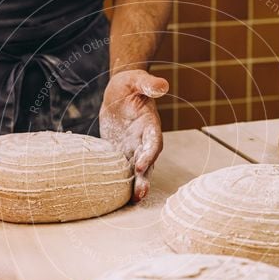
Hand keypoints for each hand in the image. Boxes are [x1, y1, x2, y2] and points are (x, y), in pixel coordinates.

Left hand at [99, 70, 167, 201]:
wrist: (120, 92)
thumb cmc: (129, 84)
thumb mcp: (136, 80)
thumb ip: (148, 84)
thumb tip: (162, 85)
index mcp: (150, 124)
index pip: (153, 142)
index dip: (149, 155)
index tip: (141, 166)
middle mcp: (145, 140)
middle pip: (148, 162)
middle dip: (145, 178)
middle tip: (140, 193)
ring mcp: (134, 147)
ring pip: (137, 169)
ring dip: (136, 184)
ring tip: (133, 200)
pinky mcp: (122, 151)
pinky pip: (123, 168)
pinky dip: (122, 180)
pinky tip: (116, 195)